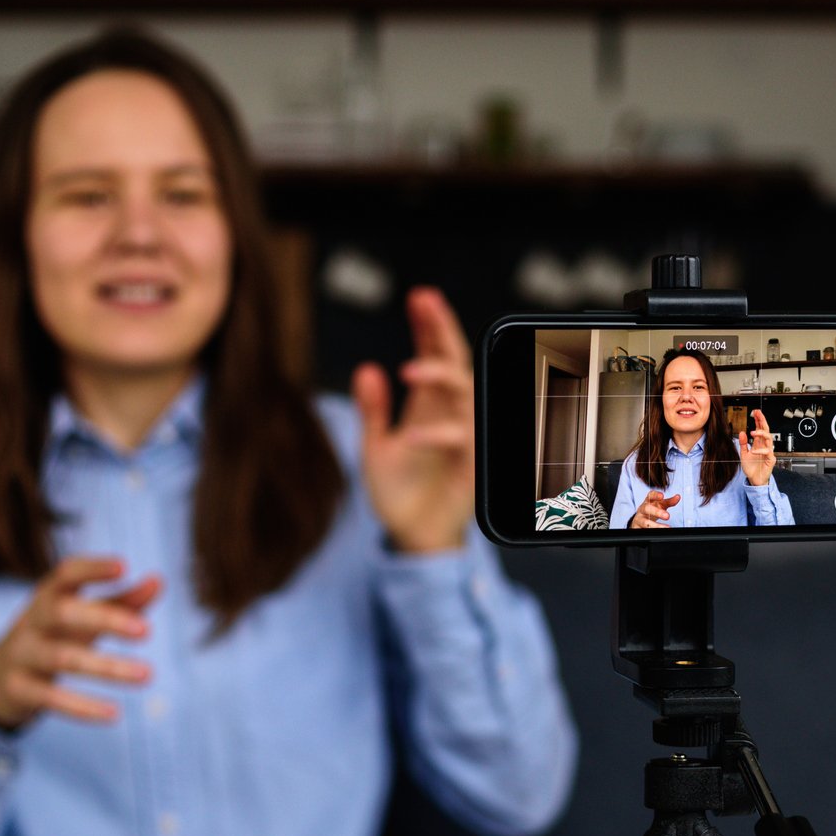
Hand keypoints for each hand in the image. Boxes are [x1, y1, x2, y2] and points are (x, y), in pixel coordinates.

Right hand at [0, 557, 159, 729]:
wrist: (0, 677)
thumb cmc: (57, 636)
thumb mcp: (84, 616)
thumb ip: (122, 601)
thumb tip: (158, 580)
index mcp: (48, 596)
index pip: (66, 574)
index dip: (92, 569)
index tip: (124, 566)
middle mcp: (32, 622)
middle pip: (63, 613)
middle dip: (105, 620)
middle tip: (147, 631)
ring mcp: (21, 655)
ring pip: (63, 659)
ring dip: (107, 668)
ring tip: (148, 675)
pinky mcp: (18, 689)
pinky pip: (50, 698)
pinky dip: (83, 707)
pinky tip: (115, 714)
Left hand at [355, 286, 474, 553]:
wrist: (413, 538)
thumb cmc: (399, 493)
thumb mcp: (374, 447)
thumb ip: (372, 410)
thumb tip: (366, 370)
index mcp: (429, 406)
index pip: (435, 355)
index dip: (430, 326)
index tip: (421, 297)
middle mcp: (449, 416)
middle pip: (455, 362)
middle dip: (443, 331)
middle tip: (425, 302)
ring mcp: (462, 439)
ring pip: (465, 395)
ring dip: (440, 378)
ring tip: (410, 369)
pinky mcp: (468, 467)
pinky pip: (461, 443)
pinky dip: (438, 436)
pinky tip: (412, 435)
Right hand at [628, 490, 681, 527]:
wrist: (640, 519)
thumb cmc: (652, 509)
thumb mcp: (661, 505)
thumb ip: (669, 501)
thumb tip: (678, 497)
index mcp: (648, 501)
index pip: (650, 496)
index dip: (655, 495)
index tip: (662, 496)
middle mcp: (642, 509)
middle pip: (647, 508)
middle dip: (657, 512)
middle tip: (667, 516)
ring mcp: (639, 519)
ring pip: (645, 522)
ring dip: (656, 525)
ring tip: (666, 527)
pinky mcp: (637, 528)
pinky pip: (642, 530)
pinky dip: (650, 532)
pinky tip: (657, 533)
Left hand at [740, 409, 775, 484]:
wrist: (754, 480)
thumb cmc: (751, 468)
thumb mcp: (744, 454)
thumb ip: (743, 444)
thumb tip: (742, 432)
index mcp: (758, 444)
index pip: (760, 429)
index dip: (758, 420)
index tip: (755, 412)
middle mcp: (764, 446)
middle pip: (766, 430)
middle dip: (762, 421)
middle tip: (758, 414)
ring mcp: (768, 452)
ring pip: (769, 439)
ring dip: (761, 434)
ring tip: (753, 432)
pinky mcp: (770, 460)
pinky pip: (768, 452)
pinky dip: (760, 450)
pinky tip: (754, 451)